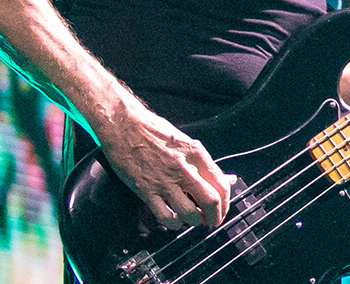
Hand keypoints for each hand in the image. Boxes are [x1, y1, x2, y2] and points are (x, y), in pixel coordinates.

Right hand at [96, 104, 234, 229]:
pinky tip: (175, 221)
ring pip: (190, 212)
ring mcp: (165, 181)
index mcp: (195, 154)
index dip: (226, 202)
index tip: (223, 208)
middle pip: (210, 201)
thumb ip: (205, 163)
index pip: (221, 184)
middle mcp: (183, 168)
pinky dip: (174, 224)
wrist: (123, 125)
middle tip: (213, 221)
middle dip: (215, 217)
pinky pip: (165, 216)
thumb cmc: (152, 130)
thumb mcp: (185, 141)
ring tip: (194, 220)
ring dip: (195, 222)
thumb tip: (226, 178)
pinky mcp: (146, 190)